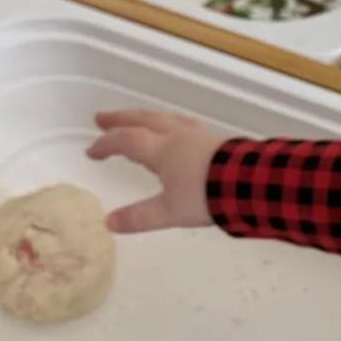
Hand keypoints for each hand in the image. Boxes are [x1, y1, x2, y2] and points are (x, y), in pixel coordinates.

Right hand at [86, 110, 225, 232]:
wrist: (249, 183)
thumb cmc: (205, 196)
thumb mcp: (169, 212)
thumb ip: (139, 217)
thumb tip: (109, 223)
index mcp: (162, 150)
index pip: (126, 140)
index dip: (106, 144)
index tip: (91, 151)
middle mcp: (178, 136)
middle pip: (144, 120)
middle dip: (121, 119)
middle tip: (102, 118)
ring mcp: (199, 135)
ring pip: (166, 118)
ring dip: (147, 118)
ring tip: (138, 119)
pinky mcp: (217, 140)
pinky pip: (185, 124)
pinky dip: (171, 124)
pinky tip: (178, 130)